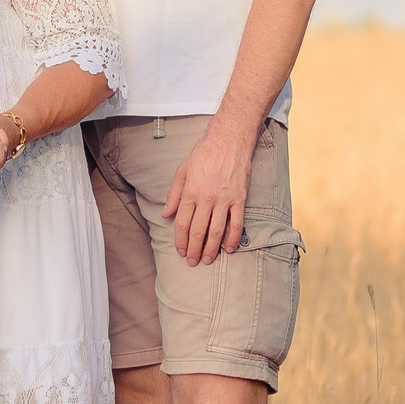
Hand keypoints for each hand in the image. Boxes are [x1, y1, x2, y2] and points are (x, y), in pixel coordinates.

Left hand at [163, 121, 254, 266]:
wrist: (229, 141)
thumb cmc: (204, 154)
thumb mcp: (182, 171)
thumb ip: (173, 195)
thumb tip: (165, 214)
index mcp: (190, 192)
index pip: (183, 224)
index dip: (181, 241)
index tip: (180, 251)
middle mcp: (206, 198)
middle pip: (198, 231)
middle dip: (194, 250)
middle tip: (192, 262)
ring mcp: (224, 200)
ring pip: (216, 231)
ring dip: (211, 249)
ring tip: (207, 260)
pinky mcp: (239, 199)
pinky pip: (237, 224)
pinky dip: (233, 238)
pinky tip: (229, 249)